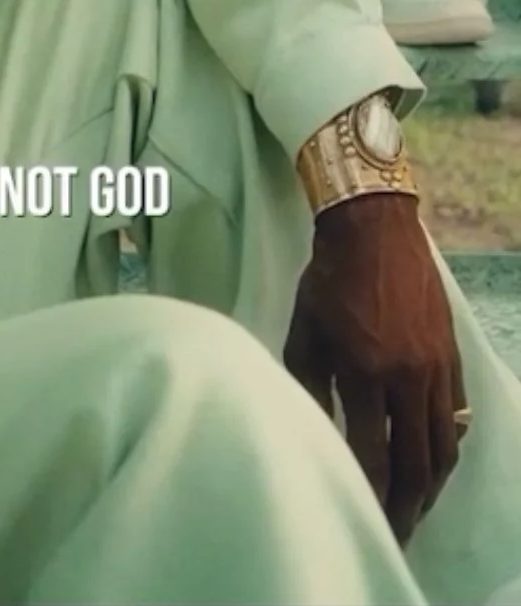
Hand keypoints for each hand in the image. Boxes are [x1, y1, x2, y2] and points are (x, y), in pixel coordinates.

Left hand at [285, 195, 466, 545]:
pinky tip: (432, 461)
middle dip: (404, 506)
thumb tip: (317, 432)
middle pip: (414, 464)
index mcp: (366, 374)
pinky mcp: (452, 357)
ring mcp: (436, 369)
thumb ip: (310, 389)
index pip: (372, 455)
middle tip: (394, 532)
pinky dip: (446, 447)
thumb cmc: (329, 281)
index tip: (361, 517)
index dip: (368, 493)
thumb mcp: (304, 335)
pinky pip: (457, 418)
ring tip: (413, 508)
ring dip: (429, 486)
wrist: (374, 228)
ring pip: (443, 447)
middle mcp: (408, 378)